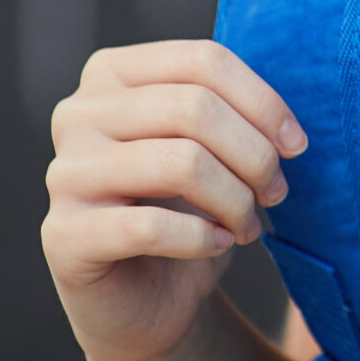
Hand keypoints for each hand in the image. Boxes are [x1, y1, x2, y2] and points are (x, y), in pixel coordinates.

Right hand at [42, 40, 305, 360]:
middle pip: (194, 108)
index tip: (296, 144)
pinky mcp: (63, 235)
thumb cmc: (185, 210)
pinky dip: (203, 237)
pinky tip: (218, 244)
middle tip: (276, 193)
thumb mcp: (212, 147)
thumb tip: (285, 126)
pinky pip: (151, 226)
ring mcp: (64, 174)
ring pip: (180, 163)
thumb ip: (233, 112)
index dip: (262, 102)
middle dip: (254, 155)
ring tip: (249, 225)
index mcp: (111, 74)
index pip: (202, 60)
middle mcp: (77, 114)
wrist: (147, 299)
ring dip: (235, 200)